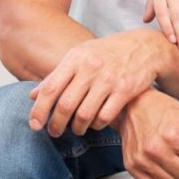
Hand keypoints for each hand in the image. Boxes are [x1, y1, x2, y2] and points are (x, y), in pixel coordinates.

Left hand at [28, 29, 171, 136]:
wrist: (144, 46)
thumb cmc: (108, 52)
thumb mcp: (80, 56)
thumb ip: (57, 75)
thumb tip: (33, 95)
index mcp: (76, 58)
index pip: (50, 88)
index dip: (39, 110)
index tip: (34, 125)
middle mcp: (90, 68)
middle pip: (65, 105)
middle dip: (56, 124)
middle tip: (54, 132)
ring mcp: (109, 79)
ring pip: (84, 115)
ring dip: (77, 128)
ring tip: (76, 129)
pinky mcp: (125, 90)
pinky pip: (104, 117)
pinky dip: (96, 125)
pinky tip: (95, 123)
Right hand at [116, 89, 178, 178]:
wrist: (134, 104)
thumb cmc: (165, 110)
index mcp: (175, 135)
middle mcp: (157, 148)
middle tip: (177, 147)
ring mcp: (142, 158)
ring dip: (173, 171)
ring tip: (167, 152)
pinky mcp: (132, 166)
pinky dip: (159, 177)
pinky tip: (157, 160)